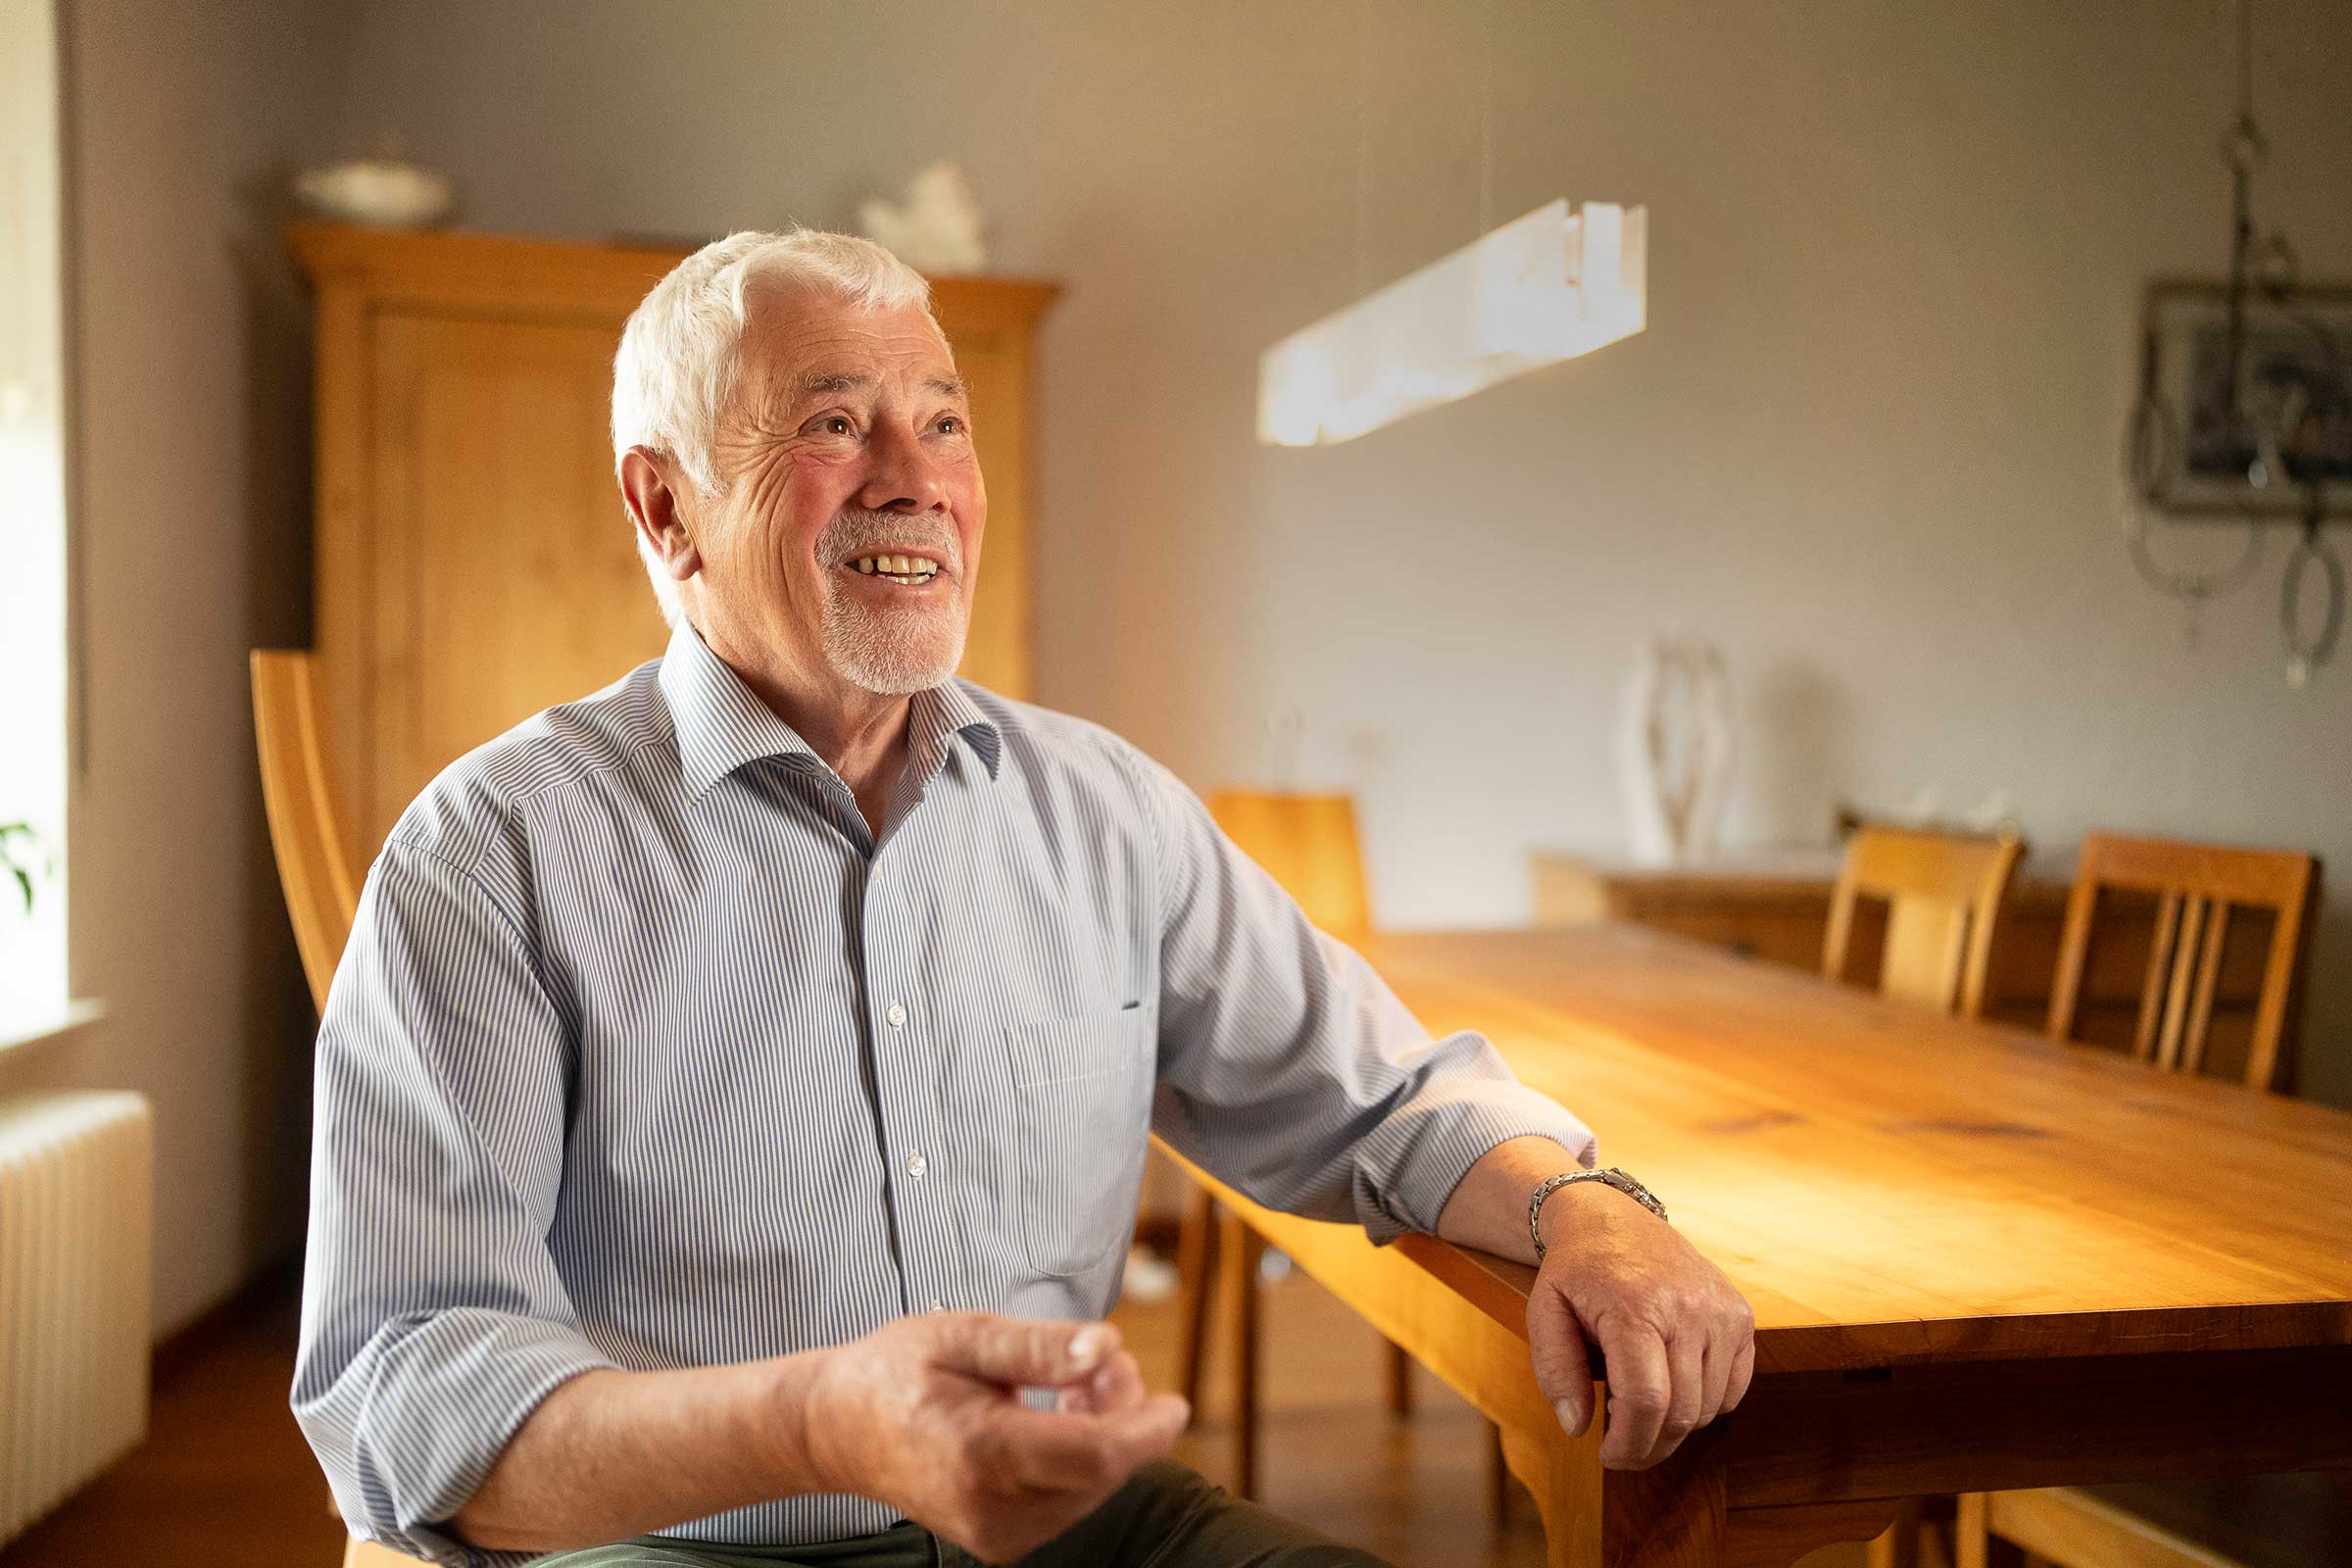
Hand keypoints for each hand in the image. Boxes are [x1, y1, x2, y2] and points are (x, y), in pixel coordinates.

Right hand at [797, 1312, 1186, 1562]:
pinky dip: (1079, 1459)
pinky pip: (1067, 1503)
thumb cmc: (894, 1373)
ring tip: (1074, 1380)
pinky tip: (1060, 1415)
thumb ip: (1038, 1346)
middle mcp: (991, 1506)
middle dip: (1122, 1414)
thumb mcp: (963, 1335)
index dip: (1144, 1428)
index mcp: (980, 1451)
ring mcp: (995, 1531)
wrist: (838, 1428)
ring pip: (1090, 1491)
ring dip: (1103, 1435)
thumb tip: (1105, 1347)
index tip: (1174, 1401)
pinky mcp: (999, 1539)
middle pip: (1100, 1472)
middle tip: (1102, 1360)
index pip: (1094, 1455)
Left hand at [1526, 1181, 1753, 1469]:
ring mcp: (1721, 1310)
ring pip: (1710, 1406)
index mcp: (1636, 1306)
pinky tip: (1672, 1388)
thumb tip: (1576, 1427)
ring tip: (1639, 1407)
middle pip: (1682, 1411)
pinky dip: (1706, 1404)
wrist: (1613, 1218)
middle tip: (1621, 1447)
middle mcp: (1689, 1307)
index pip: (1646, 1400)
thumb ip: (1555, 1370)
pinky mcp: (1740, 1314)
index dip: (1629, 1443)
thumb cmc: (1576, 1270)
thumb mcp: (1544, 1311)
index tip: (1607, 1456)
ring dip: (1676, 1426)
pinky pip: (1734, 1388)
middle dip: (1650, 1445)